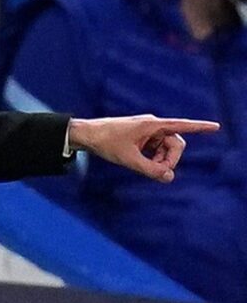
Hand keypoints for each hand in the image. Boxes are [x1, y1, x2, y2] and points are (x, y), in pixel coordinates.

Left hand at [67, 115, 219, 182]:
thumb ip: (150, 170)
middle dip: (170, 159)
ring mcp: (147, 131)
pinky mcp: (141, 136)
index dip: (200, 128)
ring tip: (145, 167)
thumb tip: (169, 178)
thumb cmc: (106, 143)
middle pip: (175, 144)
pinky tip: (140, 162)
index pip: (182, 125)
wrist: (86, 135)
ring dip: (161, 160)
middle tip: (158, 172)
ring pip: (165, 148)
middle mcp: (152, 125)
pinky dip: (153, 158)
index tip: (216, 127)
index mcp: (152, 125)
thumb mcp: (129, 160)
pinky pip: (155, 149)